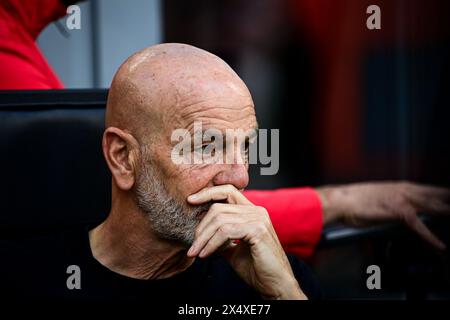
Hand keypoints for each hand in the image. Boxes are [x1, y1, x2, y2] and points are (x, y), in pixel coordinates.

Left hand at [187, 184, 306, 299]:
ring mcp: (258, 219)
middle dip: (201, 227)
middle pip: (218, 207)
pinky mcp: (257, 230)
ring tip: (196, 252)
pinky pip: (226, 232)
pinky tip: (206, 254)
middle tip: (192, 246)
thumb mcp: (232, 248)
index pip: (227, 190)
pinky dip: (212, 243)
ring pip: (220, 219)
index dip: (208, 192)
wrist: (274, 284)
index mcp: (252, 211)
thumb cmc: (255, 268)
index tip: (190, 201)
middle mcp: (256, 211)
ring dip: (203, 238)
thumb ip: (220, 237)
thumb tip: (200, 234)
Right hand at [317, 181, 449, 249]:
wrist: (342, 200)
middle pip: (435, 194)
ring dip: (446, 211)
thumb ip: (391, 201)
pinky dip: (430, 236)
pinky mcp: (397, 211)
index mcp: (399, 186)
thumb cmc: (354, 200)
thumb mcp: (377, 197)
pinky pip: (418, 225)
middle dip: (448, 197)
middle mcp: (404, 190)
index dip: (442, 193)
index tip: (448, 195)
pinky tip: (439, 244)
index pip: (428, 189)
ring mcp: (402, 199)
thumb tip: (396, 209)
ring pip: (432, 206)